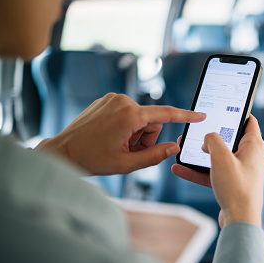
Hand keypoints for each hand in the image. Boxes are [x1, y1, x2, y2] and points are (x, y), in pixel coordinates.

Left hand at [36, 93, 205, 174]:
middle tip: (129, 151)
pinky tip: (110, 136)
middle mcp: (122, 101)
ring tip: (117, 144)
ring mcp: (113, 99)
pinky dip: (125, 127)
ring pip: (140, 118)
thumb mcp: (127, 164)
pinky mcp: (106, 100)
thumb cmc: (92, 159)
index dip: (186, 116)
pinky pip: (128, 114)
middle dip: (146, 137)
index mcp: (130, 115)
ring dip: (135, 133)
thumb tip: (173, 147)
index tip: (200, 116)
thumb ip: (155, 156)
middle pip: (152, 121)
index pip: (166, 114)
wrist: (63, 151)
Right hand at [171, 116, 263, 227]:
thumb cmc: (236, 187)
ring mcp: (241, 172)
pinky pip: (214, 174)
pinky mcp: (233, 185)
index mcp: (254, 146)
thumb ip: (212, 140)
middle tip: (199, 130)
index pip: (250, 122)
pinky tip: (179, 169)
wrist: (240, 220)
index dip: (238, 112)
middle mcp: (250, 158)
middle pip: (231, 139)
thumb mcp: (220, 157)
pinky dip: (199, 171)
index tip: (225, 107)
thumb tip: (209, 137)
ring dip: (201, 155)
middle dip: (213, 135)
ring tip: (183, 149)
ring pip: (219, 158)